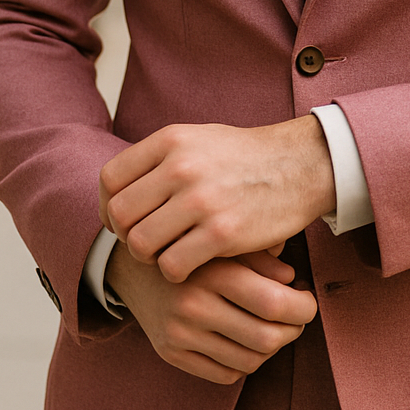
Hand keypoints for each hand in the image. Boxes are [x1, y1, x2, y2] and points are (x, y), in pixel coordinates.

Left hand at [99, 117, 336, 282]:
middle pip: (120, 215)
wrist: (300, 165)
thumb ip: (159, 158)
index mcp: (171, 140)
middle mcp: (181, 166)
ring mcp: (201, 200)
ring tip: (168, 253)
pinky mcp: (222, 233)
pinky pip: (172, 266)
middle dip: (126, 236)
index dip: (108, 206)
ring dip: (149, 257)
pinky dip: (175, 272)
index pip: (110, 179)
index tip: (123, 220)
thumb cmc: (245, 156)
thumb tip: (117, 187)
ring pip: (140, 245)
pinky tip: (191, 263)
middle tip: (146, 242)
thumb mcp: (199, 137)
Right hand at [106, 243, 317, 384]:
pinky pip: (225, 373)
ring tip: (275, 327)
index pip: (273, 303)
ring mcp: (179, 333)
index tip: (308, 300)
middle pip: (266, 338)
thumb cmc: (192, 248)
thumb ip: (262, 258)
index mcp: (211, 271)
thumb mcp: (225, 241)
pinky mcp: (170, 353)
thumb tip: (292, 282)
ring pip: (249, 360)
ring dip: (272, 348)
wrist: (133, 264)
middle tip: (298, 317)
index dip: (303, 307)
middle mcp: (193, 305)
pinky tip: (248, 340)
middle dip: (294, 330)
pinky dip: (246, 361)